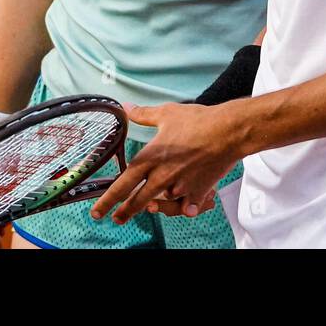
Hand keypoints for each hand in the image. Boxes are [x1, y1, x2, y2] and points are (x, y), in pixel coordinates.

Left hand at [89, 102, 242, 224]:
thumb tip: (126, 107)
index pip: (122, 184)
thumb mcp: (166, 113)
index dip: (107, 200)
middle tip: (117, 218)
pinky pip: (186, 206)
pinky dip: (184, 207)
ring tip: (153, 204)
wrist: (227, 132)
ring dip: (156, 204)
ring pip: (162, 203)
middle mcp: (161, 176)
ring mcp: (179, 187)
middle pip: (137, 201)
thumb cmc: (198, 121)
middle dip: (125, 212)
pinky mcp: (197, 192)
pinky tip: (184, 207)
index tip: (97, 211)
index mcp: (150, 158)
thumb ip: (143, 114)